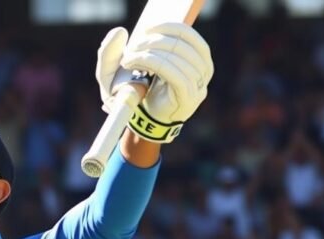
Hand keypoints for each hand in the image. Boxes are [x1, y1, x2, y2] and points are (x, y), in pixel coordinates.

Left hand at [95, 23, 212, 142]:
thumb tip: (120, 31)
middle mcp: (203, 71)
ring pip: (175, 56)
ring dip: (147, 53)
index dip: (167, 27)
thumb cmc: (135, 95)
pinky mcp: (188, 97)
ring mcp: (198, 85)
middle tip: (131, 48)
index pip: (187, 34)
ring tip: (128, 60)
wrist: (142, 125)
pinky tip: (134, 65)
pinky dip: (151, 63)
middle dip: (152, 42)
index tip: (146, 29)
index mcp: (196, 59)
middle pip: (180, 43)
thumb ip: (120, 49)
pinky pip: (173, 72)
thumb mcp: (123, 70)